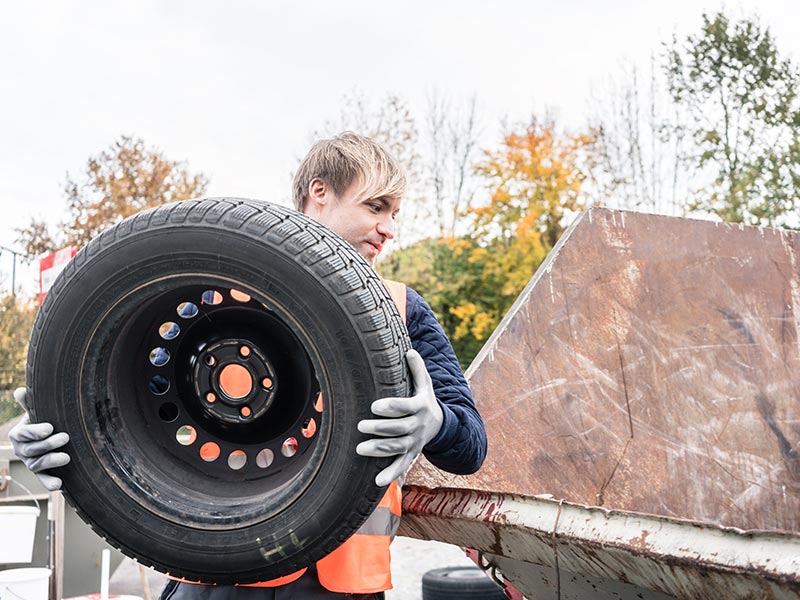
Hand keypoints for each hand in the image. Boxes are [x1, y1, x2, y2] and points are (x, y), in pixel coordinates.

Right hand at [8, 387, 70, 490]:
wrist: (51, 433)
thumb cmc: (44, 419)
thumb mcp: (37, 410)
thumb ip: (29, 402)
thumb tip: (20, 391)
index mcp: (18, 434)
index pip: (23, 434)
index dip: (35, 431)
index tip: (50, 427)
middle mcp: (22, 450)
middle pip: (31, 450)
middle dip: (48, 444)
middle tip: (66, 437)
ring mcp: (31, 463)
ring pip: (36, 465)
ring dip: (51, 462)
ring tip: (67, 457)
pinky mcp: (42, 473)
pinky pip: (43, 480)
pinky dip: (49, 483)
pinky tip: (59, 485)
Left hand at [356, 349, 442, 486]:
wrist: (441, 425)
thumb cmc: (424, 400)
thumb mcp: (425, 384)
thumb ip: (417, 368)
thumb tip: (409, 350)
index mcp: (420, 407)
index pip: (404, 408)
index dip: (391, 407)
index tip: (374, 406)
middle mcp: (418, 426)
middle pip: (398, 429)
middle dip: (379, 428)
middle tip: (360, 425)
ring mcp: (414, 442)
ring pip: (397, 448)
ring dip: (379, 450)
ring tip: (360, 448)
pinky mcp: (411, 455)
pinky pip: (401, 466)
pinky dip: (390, 475)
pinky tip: (377, 481)